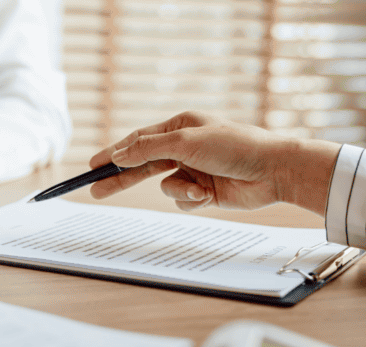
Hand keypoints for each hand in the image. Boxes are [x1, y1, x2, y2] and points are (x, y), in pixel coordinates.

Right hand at [88, 111, 339, 216]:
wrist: (273, 171)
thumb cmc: (234, 147)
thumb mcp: (186, 142)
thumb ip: (148, 149)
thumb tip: (119, 154)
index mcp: (180, 126)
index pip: (138, 140)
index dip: (114, 153)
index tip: (92, 165)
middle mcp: (184, 147)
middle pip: (143, 165)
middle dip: (122, 179)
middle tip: (96, 190)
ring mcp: (193, 170)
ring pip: (165, 187)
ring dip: (179, 191)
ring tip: (199, 190)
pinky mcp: (204, 191)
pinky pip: (182, 200)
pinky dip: (192, 200)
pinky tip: (209, 196)